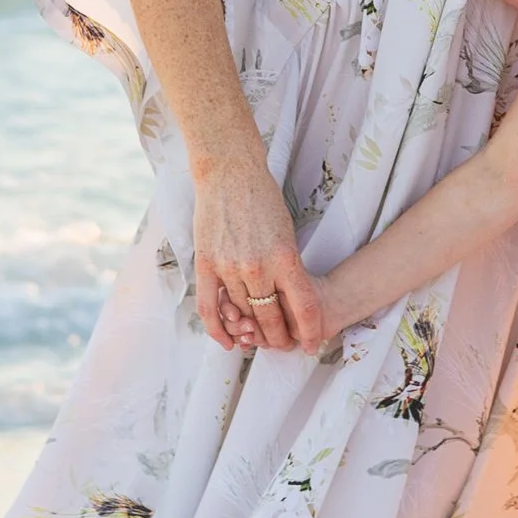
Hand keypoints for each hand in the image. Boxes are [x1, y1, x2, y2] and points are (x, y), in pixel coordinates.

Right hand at [193, 145, 323, 352]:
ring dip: (252, 333)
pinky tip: (229, 342)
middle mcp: (258, 267)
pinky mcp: (206, 265)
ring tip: (259, 341)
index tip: (311, 344)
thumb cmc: (263, 199)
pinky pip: (210, 308)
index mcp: (286, 257)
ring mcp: (229, 267)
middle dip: (280, 338)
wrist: (230, 172)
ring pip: (242, 314)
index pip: (303, 308)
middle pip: (271, 318)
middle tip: (285, 346)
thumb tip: (289, 300)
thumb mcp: (287, 232)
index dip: (309, 332)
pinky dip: (219, 331)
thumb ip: (287, 267)